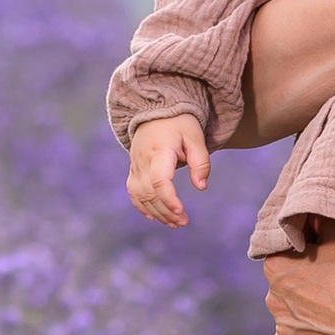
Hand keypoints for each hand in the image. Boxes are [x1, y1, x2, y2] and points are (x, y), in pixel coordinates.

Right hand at [126, 113, 211, 227]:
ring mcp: (135, 165)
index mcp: (160, 150)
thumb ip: (201, 162)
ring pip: (140, 195)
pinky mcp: (133, 169)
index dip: (168, 198)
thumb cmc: (180, 125)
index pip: (159, 179)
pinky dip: (142, 207)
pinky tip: (155, 218)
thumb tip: (201, 187)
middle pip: (149, 192)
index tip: (180, 210)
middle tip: (183, 222)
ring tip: (174, 223)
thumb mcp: (196, 138)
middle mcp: (143, 159)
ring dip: (156, 213)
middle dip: (165, 211)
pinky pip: (133, 192)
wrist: (156, 111)